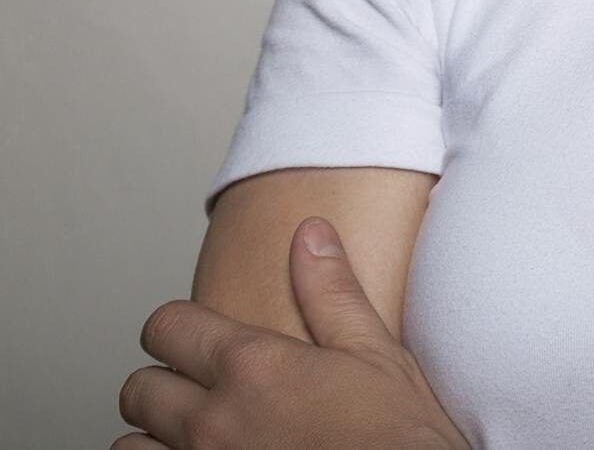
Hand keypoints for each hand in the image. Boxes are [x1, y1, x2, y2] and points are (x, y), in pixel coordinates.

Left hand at [114, 215, 470, 449]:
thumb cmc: (395, 435)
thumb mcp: (374, 351)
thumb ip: (331, 290)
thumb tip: (309, 234)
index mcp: (253, 368)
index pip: (166, 327)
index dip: (180, 326)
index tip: (198, 334)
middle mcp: (215, 423)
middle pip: (138, 390)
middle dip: (164, 380)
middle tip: (199, 384)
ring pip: (130, 447)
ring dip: (156, 437)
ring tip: (197, 432)